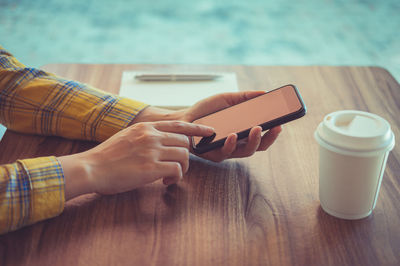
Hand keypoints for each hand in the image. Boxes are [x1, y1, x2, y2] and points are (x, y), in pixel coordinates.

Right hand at [59, 121, 213, 199]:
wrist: (91, 168)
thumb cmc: (106, 156)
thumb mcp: (126, 136)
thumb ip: (145, 135)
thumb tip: (160, 140)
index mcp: (146, 127)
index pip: (179, 123)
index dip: (198, 127)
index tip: (210, 131)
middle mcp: (151, 136)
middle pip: (185, 141)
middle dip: (185, 155)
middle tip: (176, 167)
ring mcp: (151, 151)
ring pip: (184, 156)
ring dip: (181, 168)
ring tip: (169, 177)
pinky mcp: (151, 168)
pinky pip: (177, 171)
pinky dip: (175, 178)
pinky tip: (165, 182)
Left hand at [132, 91, 281, 161]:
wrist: (184, 118)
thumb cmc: (206, 110)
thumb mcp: (227, 99)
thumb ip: (245, 97)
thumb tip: (264, 93)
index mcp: (243, 131)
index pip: (262, 135)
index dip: (273, 132)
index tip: (281, 123)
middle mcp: (237, 143)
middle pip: (258, 146)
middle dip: (268, 138)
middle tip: (274, 127)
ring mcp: (226, 150)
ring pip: (245, 152)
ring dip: (253, 141)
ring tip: (255, 128)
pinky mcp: (213, 154)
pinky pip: (225, 153)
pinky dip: (230, 144)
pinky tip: (232, 135)